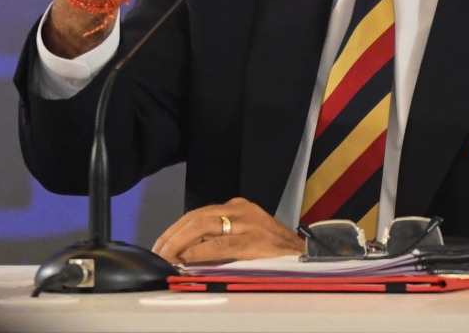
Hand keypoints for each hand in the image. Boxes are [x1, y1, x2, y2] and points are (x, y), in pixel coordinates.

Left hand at [152, 198, 305, 263]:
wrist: (310, 259)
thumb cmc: (276, 254)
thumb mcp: (245, 240)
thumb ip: (219, 242)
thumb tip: (185, 255)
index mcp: (238, 208)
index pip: (198, 214)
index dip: (176, 230)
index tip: (161, 246)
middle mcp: (242, 210)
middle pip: (197, 218)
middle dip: (173, 236)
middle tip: (158, 254)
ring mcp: (249, 224)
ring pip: (205, 227)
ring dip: (181, 244)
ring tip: (167, 258)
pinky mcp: (256, 241)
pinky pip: (221, 245)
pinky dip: (200, 252)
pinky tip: (187, 260)